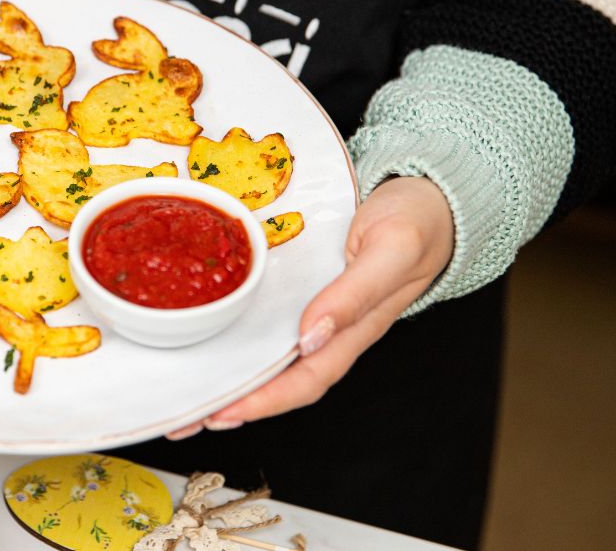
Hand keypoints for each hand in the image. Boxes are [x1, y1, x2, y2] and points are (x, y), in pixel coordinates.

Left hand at [167, 176, 454, 438]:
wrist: (430, 196)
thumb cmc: (418, 222)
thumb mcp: (393, 250)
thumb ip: (357, 293)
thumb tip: (313, 336)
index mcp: (356, 329)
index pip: (308, 380)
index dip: (266, 401)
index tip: (227, 412)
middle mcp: (331, 329)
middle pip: (279, 380)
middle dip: (234, 403)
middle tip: (185, 418)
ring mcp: (315, 310)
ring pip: (268, 356)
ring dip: (229, 377)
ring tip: (185, 393)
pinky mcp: (302, 288)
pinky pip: (265, 321)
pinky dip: (234, 336)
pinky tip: (205, 338)